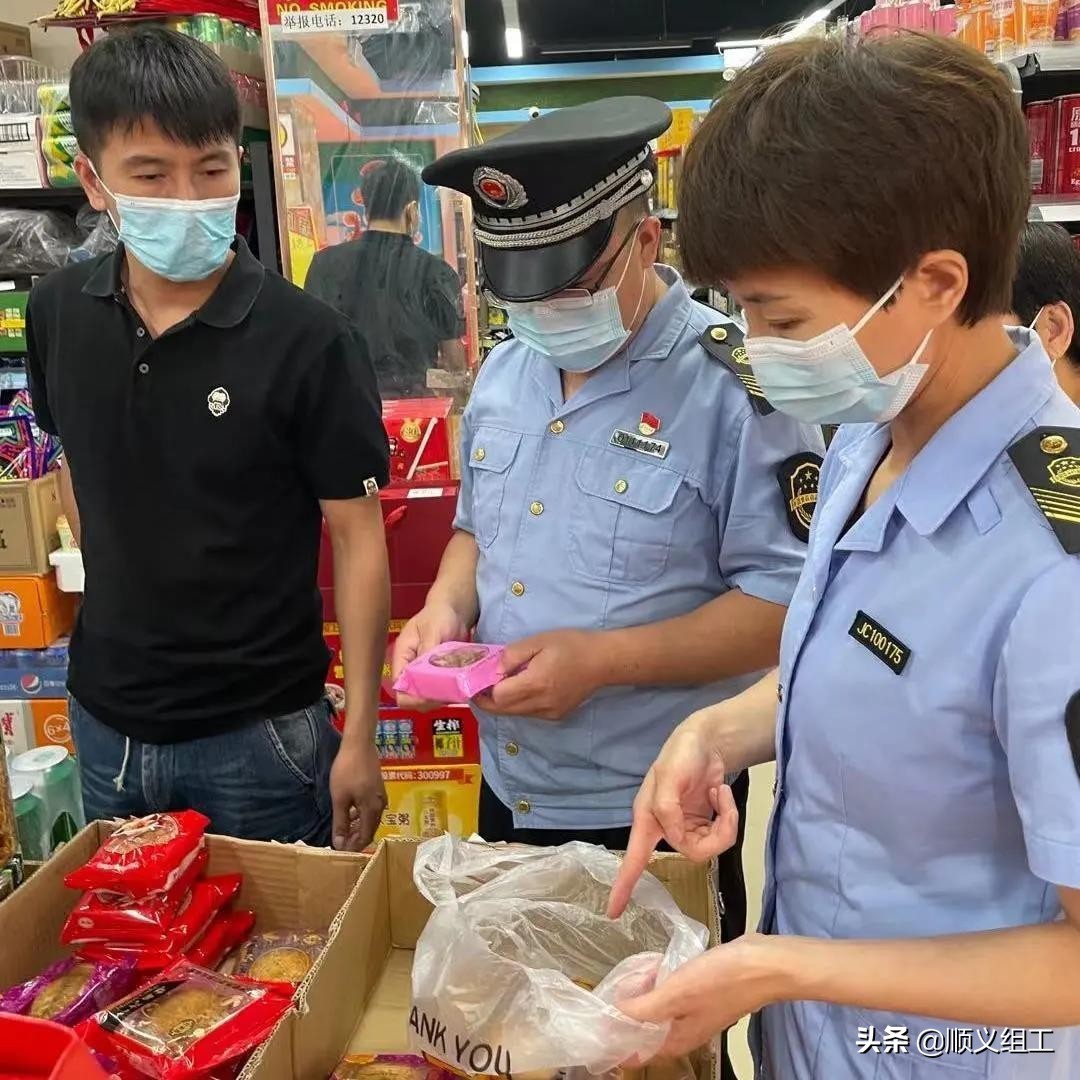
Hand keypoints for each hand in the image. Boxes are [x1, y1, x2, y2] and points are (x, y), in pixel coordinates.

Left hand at [329, 735, 386, 850]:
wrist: (359, 745)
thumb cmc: (347, 771)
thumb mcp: (340, 798)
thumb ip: (341, 822)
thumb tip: (339, 845)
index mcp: (372, 810)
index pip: (365, 837)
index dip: (353, 847)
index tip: (338, 851)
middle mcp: (381, 806)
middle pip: (370, 830)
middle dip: (355, 839)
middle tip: (339, 843)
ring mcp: (381, 797)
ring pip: (370, 820)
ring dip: (357, 828)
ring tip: (342, 831)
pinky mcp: (378, 790)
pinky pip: (371, 810)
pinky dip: (361, 817)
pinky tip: (350, 814)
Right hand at [391, 601, 468, 709]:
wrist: (454, 610)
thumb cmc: (439, 614)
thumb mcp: (432, 629)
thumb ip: (427, 650)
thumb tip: (425, 673)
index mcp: (402, 656)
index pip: (399, 686)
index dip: (413, 696)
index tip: (432, 697)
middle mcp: (410, 668)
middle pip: (412, 696)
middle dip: (429, 700)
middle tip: (449, 695)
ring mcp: (424, 673)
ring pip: (426, 697)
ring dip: (441, 698)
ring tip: (456, 691)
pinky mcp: (437, 675)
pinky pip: (439, 692)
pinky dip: (449, 693)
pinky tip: (460, 688)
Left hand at [472, 629, 606, 720]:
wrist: (602, 661)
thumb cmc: (571, 645)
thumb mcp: (539, 641)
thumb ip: (513, 654)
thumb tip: (494, 669)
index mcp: (535, 684)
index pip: (498, 697)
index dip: (483, 690)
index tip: (476, 680)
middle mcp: (540, 704)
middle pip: (502, 711)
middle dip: (487, 701)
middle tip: (479, 687)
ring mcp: (549, 713)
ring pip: (515, 714)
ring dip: (503, 703)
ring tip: (500, 685)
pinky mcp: (556, 716)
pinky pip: (528, 713)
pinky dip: (519, 704)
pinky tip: (522, 689)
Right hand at [608, 713, 736, 917]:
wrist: (707, 742)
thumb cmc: (680, 754)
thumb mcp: (668, 776)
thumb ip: (667, 808)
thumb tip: (674, 837)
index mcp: (648, 818)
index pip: (633, 858)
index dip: (624, 885)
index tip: (613, 912)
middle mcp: (665, 828)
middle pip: (692, 852)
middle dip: (715, 832)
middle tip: (723, 803)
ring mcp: (686, 827)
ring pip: (710, 847)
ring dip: (725, 820)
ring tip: (721, 793)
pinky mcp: (703, 824)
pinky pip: (720, 834)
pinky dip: (727, 815)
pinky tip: (719, 794)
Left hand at [618, 935, 784, 1057]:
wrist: (764, 964)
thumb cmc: (722, 980)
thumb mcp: (676, 993)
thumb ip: (643, 1007)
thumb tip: (615, 1013)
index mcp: (677, 1039)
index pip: (637, 1052)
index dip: (615, 1040)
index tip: (597, 1023)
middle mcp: (684, 1030)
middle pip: (645, 1028)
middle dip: (627, 1010)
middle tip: (618, 987)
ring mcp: (694, 1012)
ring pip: (657, 1008)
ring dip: (644, 992)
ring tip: (636, 973)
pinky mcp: (702, 993)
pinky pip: (672, 991)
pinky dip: (660, 980)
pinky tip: (657, 965)